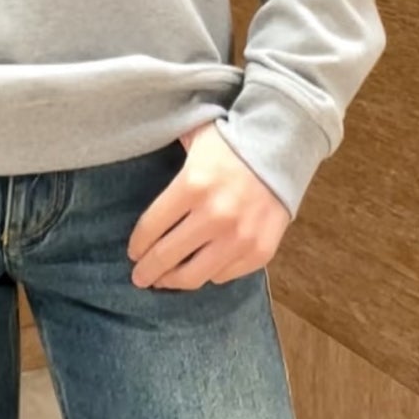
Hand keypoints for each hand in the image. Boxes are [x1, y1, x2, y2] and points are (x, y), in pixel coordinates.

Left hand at [126, 123, 291, 289]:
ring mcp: (239, 237)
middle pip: (166, 256)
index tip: (133, 252)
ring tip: (164, 281)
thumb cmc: (233, 140)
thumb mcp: (195, 138)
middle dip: (147, 271)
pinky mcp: (260, 251)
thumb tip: (134, 151)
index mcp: (192, 185)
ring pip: (193, 276)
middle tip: (139, 277)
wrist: (284, 146)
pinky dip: (209, 273)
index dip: (137, 245)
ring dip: (173, 281)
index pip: (151, 228)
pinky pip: (223, 275)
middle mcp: (215, 215)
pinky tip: (201, 267)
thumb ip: (169, 152)